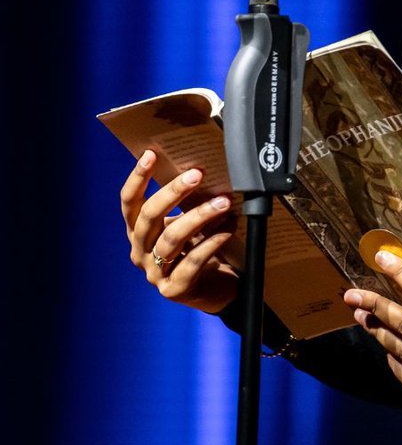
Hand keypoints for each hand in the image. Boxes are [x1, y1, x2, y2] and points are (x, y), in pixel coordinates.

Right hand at [120, 150, 239, 313]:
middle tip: (198, 174)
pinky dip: (213, 241)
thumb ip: (188, 203)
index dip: (137, 178)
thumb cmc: (200, 247)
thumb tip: (201, 168)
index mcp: (138, 232)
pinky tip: (229, 227)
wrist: (215, 290)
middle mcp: (140, 252)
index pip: (129, 203)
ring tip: (224, 201)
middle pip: (149, 217)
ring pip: (172, 238)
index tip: (151, 155)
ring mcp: (155, 273)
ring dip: (200, 215)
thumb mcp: (188, 222)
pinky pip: (193, 262)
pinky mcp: (174, 289)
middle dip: (173, 192)